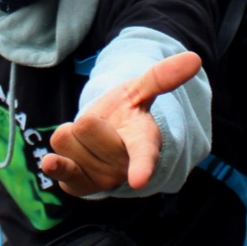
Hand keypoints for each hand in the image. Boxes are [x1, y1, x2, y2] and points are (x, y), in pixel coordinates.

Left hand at [41, 52, 201, 196]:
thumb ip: (161, 77)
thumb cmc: (125, 115)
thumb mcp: (140, 92)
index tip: (139, 180)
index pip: (144, 155)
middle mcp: (124, 166)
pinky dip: (53, 163)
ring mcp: (100, 179)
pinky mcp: (78, 187)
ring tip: (88, 142)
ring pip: (65, 138)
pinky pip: (56, 167)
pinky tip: (52, 161)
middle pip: (86, 124)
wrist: (104, 143)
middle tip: (102, 127)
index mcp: (144, 143)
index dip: (141, 167)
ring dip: (71, 135)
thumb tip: (194, 58)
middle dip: (87, 119)